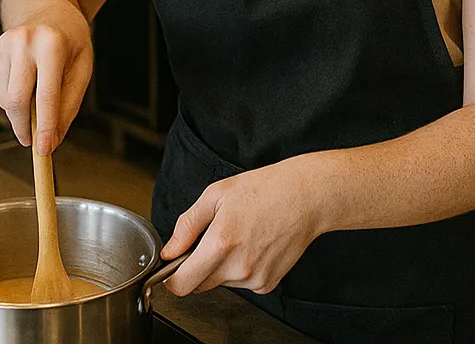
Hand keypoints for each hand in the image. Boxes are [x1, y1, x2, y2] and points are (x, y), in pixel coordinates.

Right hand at [0, 14, 92, 153]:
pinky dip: (12, 97)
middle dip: (24, 127)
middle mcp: (24, 41)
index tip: (44, 150)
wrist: (47, 7)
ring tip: (37, 99)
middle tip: (34, 141)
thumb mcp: (82, 68)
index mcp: (52, 44)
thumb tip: (52, 140)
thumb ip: (68, 105)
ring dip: (19, 113)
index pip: (46, 96)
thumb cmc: (70, 39)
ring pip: (5, 98)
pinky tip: (27, 82)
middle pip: (17, 100)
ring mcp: (4, 45)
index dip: (44, 127)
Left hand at [161, 156, 327, 296]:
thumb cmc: (264, 189)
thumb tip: (169, 251)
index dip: (172, 277)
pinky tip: (254, 246)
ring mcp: (255, 279)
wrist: (305, 197)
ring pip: (222, 283)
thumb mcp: (215, 195)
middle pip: (200, 285)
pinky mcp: (268, 284)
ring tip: (240, 236)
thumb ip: (187, 226)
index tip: (173, 267)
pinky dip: (241, 269)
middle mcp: (238, 267)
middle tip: (212, 239)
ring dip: (222, 267)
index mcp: (221, 244)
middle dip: (198, 267)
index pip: (182, 285)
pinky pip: (242, 283)